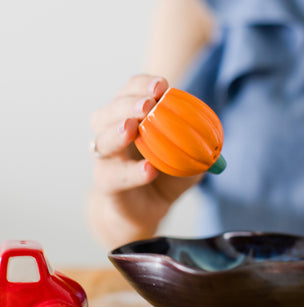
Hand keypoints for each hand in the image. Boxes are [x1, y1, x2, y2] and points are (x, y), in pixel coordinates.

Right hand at [89, 74, 201, 246]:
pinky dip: (131, 172)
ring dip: (116, 132)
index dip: (140, 86)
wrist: (143, 211)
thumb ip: (195, 147)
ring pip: (101, 142)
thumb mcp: (184, 159)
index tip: (162, 86)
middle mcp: (109, 138)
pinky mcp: (106, 185)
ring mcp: (105, 162)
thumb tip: (215, 140)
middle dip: (125, 105)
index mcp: (126, 122)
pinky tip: (148, 169)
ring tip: (132, 128)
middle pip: (104, 114)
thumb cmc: (161, 178)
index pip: (126, 94)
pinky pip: (114, 177)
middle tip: (147, 104)